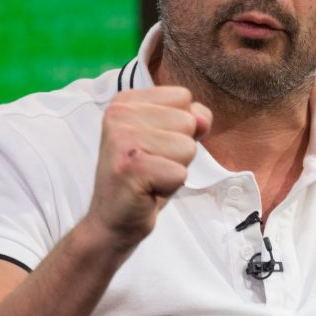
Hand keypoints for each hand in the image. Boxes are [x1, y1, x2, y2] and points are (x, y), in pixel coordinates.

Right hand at [88, 86, 210, 248]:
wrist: (112, 218)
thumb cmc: (144, 176)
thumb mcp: (171, 138)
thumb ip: (192, 117)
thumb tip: (202, 119)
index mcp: (126, 101)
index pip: (183, 97)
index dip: (179, 127)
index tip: (154, 146)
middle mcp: (119, 114)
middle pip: (188, 121)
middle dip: (179, 150)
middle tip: (152, 164)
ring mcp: (122, 139)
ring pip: (188, 147)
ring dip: (175, 168)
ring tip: (150, 176)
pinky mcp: (130, 167)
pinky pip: (180, 173)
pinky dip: (170, 186)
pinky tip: (147, 190)